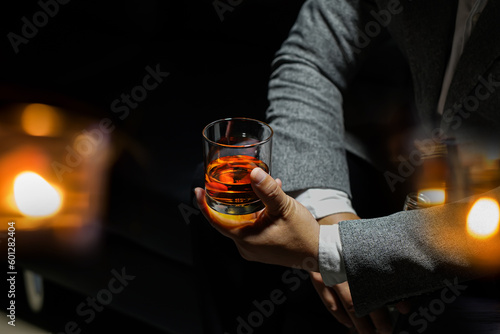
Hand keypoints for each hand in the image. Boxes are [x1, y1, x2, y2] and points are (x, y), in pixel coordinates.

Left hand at [194, 167, 319, 270]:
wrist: (320, 253)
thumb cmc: (303, 234)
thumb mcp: (284, 208)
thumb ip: (268, 190)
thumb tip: (254, 173)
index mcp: (246, 239)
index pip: (216, 221)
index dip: (205, 205)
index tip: (198, 190)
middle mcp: (246, 246)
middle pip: (227, 220)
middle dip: (226, 200)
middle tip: (225, 181)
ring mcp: (253, 248)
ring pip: (240, 222)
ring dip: (244, 204)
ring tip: (250, 185)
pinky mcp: (261, 247)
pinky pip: (251, 226)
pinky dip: (255, 212)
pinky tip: (267, 196)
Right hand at [311, 214, 392, 333]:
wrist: (325, 220)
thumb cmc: (349, 232)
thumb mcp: (369, 241)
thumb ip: (386, 265)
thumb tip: (403, 296)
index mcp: (357, 258)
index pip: (376, 285)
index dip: (389, 302)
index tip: (400, 312)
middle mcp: (342, 269)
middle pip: (361, 302)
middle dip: (374, 321)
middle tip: (385, 330)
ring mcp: (327, 275)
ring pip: (345, 306)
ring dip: (358, 322)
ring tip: (368, 332)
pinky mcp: (317, 278)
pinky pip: (328, 302)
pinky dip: (339, 315)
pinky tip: (347, 322)